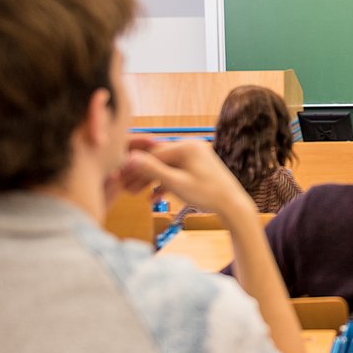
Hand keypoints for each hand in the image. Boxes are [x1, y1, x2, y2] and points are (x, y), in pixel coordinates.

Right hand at [119, 139, 254, 221]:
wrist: (232, 205)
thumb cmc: (206, 194)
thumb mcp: (175, 183)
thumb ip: (152, 170)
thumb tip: (130, 158)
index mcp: (186, 147)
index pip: (153, 155)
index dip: (135, 168)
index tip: (120, 180)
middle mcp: (191, 146)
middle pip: (159, 160)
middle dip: (141, 175)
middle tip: (123, 188)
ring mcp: (196, 156)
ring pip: (167, 167)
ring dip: (151, 181)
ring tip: (134, 194)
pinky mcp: (199, 167)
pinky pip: (177, 173)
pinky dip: (165, 184)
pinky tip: (153, 198)